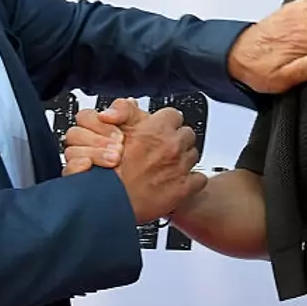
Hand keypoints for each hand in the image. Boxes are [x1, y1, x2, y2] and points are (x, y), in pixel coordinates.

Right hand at [62, 98, 143, 174]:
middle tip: (119, 148)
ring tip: (114, 161)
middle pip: (74, 133)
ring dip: (93, 154)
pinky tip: (91, 166)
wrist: (156, 175)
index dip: (99, 124)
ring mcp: (86, 161)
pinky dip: (76, 168)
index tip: (119, 134)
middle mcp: (91, 142)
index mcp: (101, 126)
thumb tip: (105, 113)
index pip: (84, 117)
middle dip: (98, 140)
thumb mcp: (142, 120)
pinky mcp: (84, 179)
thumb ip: (124, 108)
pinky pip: (68, 171)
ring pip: (71, 151)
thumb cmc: (151, 148)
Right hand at [64, 101, 202, 223]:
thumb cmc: (108, 171)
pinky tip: (176, 182)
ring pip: (193, 154)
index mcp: (156, 129)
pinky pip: (199, 179)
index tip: (159, 129)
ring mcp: (181, 167)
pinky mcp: (185, 188)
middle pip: (186, 133)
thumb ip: (124, 111)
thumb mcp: (111, 129)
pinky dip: (191, 181)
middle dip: (175, 140)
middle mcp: (172, 145)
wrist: (107, 201)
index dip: (164, 122)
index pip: (173, 114)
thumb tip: (132, 104)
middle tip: (161, 150)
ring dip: (182, 158)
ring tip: (165, 166)